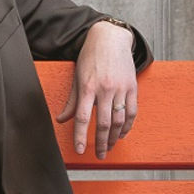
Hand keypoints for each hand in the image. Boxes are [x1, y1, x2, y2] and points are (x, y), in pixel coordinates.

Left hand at [56, 20, 137, 158]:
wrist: (110, 38)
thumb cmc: (91, 57)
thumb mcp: (77, 77)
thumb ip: (72, 101)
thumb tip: (61, 119)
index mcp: (88, 87)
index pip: (82, 118)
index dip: (80, 136)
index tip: (80, 150)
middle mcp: (105, 89)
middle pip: (103, 123)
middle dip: (101, 143)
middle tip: (99, 155)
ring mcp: (120, 88)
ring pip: (119, 120)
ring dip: (114, 137)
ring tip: (109, 147)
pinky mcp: (132, 87)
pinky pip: (132, 111)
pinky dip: (128, 126)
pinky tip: (122, 133)